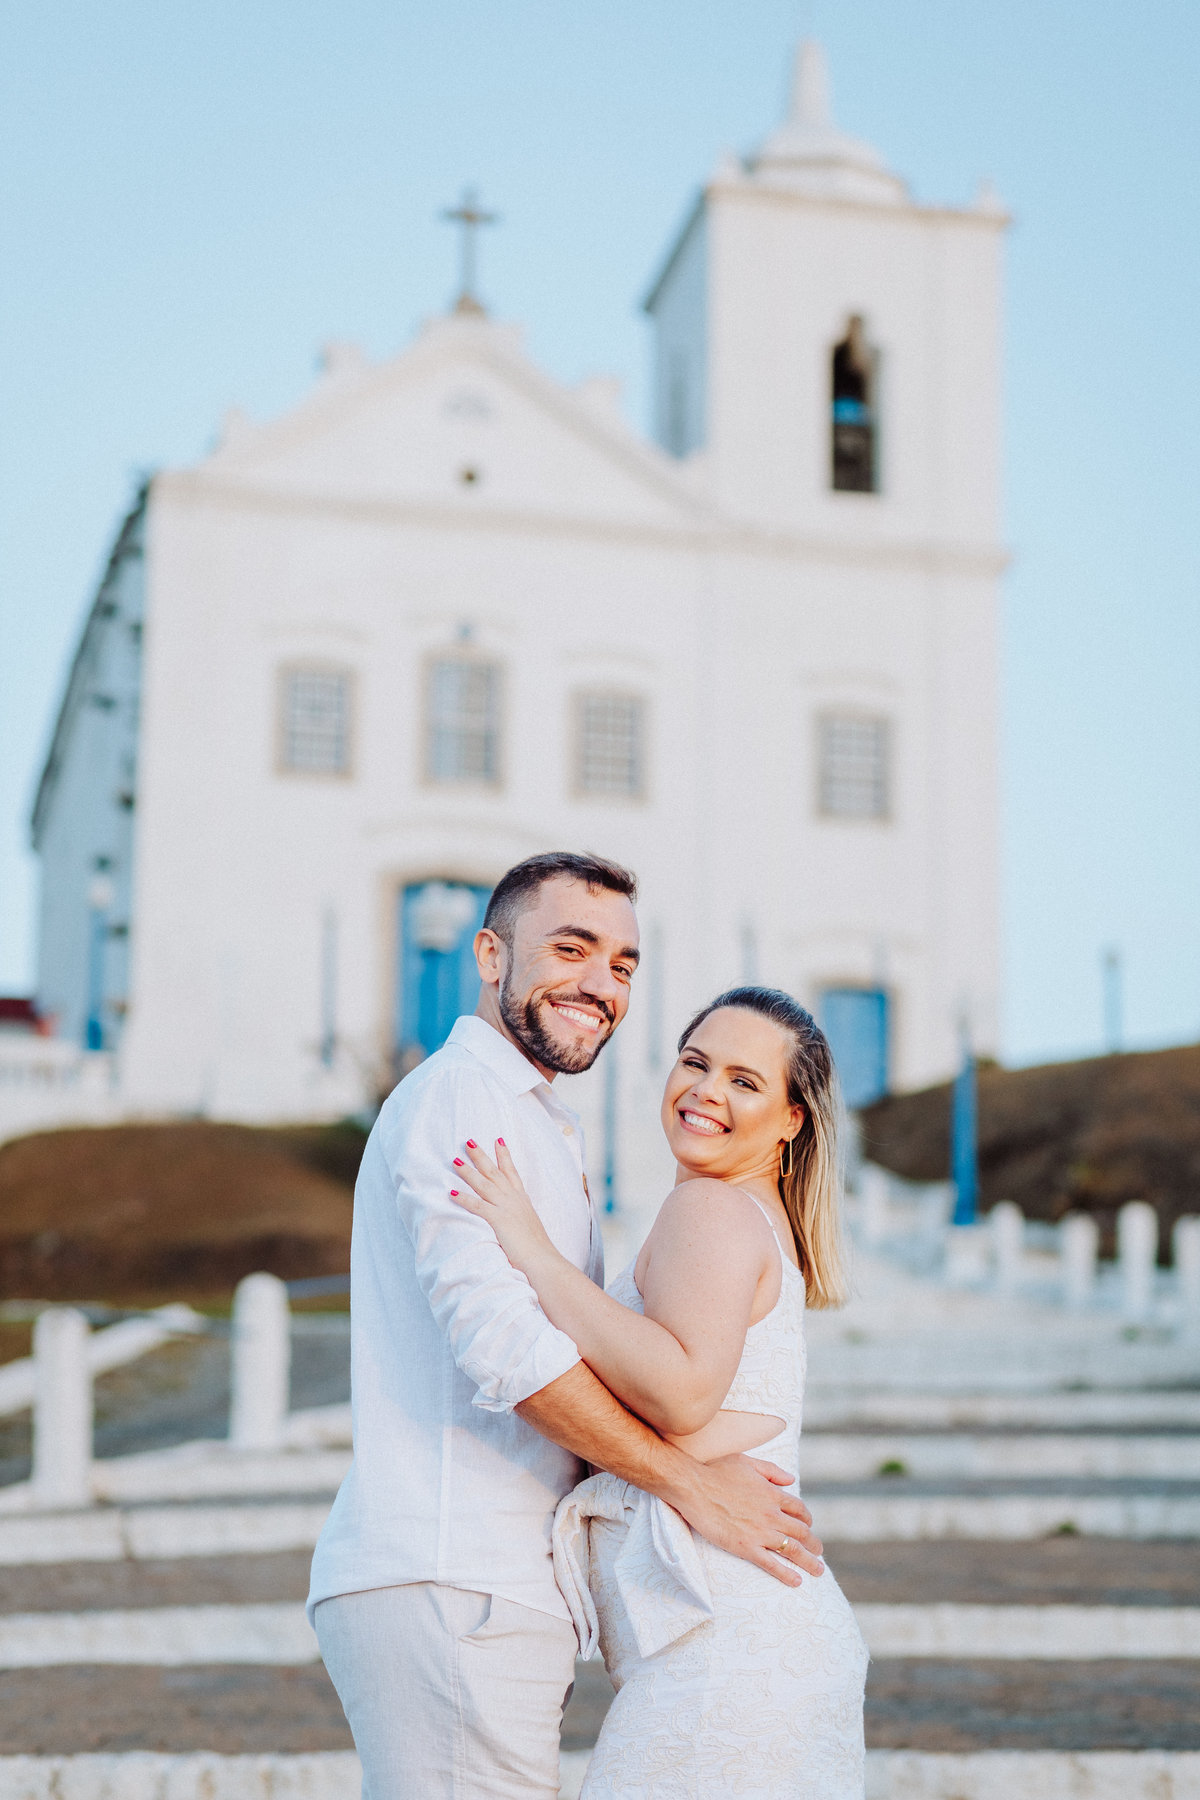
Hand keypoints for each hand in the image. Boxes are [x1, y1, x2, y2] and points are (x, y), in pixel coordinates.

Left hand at [450, 1139, 554, 1274]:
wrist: (542, 1260)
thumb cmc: (537, 1249)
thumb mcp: (530, 1227)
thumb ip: (520, 1218)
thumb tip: (515, 1220)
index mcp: (522, 1200)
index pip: (511, 1172)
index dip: (504, 1156)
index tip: (498, 1140)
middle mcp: (514, 1200)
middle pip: (494, 1173)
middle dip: (481, 1156)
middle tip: (469, 1141)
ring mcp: (506, 1208)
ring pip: (484, 1184)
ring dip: (468, 1172)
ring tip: (455, 1160)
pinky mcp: (499, 1220)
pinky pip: (478, 1206)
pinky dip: (465, 1198)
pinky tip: (452, 1193)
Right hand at [669, 1452, 824, 1585]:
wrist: (694, 1486)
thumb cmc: (716, 1470)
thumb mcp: (747, 1462)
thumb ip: (772, 1471)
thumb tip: (792, 1479)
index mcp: (772, 1493)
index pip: (799, 1509)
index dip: (806, 1519)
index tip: (808, 1526)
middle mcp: (771, 1514)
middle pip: (801, 1532)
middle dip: (813, 1544)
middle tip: (819, 1552)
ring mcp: (760, 1532)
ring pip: (792, 1549)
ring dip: (809, 1561)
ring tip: (818, 1570)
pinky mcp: (746, 1547)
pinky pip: (771, 1564)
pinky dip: (786, 1573)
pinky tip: (797, 1581)